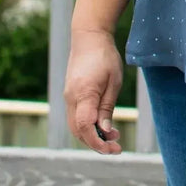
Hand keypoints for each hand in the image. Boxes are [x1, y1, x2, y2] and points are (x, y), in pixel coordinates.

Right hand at [64, 29, 123, 153]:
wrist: (89, 37)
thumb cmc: (105, 57)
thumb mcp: (114, 81)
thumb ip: (107, 107)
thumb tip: (105, 131)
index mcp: (84, 93)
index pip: (85, 126)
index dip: (97, 142)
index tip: (113, 148)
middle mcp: (71, 98)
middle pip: (78, 131)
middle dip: (96, 143)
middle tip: (117, 147)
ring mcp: (68, 96)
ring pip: (75, 126)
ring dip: (92, 136)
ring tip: (113, 136)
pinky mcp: (70, 94)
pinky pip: (76, 117)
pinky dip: (87, 126)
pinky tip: (103, 124)